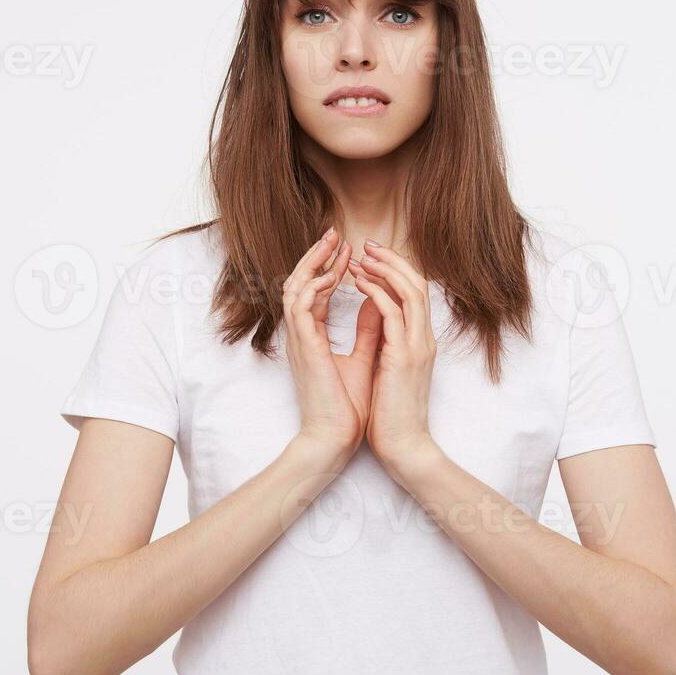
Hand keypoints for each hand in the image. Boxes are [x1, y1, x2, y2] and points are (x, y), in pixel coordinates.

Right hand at [283, 227, 381, 463]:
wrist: (336, 439)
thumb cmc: (348, 408)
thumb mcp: (365, 359)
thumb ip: (369, 330)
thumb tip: (380, 303)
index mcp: (314, 338)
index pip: (316, 292)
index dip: (330, 269)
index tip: (350, 252)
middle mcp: (303, 335)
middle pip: (300, 282)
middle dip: (317, 257)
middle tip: (336, 234)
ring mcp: (299, 340)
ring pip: (294, 287)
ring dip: (313, 263)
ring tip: (334, 244)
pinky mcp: (304, 347)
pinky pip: (300, 306)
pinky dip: (314, 286)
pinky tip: (332, 276)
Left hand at [348, 240, 439, 470]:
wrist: (404, 447)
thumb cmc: (392, 415)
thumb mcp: (388, 368)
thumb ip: (384, 339)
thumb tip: (371, 312)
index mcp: (419, 342)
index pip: (414, 294)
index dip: (395, 270)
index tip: (370, 258)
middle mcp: (424, 339)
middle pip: (417, 283)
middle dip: (391, 261)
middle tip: (365, 245)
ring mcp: (417, 347)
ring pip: (410, 292)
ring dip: (384, 270)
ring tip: (359, 258)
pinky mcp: (405, 358)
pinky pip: (394, 314)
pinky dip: (376, 293)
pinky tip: (357, 284)